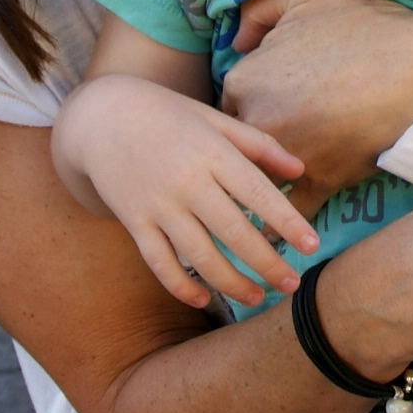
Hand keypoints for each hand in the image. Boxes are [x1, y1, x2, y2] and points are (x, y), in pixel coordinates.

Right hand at [53, 75, 322, 310]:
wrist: (100, 116)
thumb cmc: (166, 113)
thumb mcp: (212, 118)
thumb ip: (257, 144)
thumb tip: (300, 169)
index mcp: (212, 152)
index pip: (257, 193)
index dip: (287, 222)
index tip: (313, 246)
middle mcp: (186, 181)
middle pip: (233, 232)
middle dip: (266, 264)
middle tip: (292, 285)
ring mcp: (157, 204)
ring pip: (199, 255)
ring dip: (231, 282)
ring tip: (257, 297)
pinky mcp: (133, 221)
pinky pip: (158, 262)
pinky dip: (180, 285)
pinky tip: (203, 299)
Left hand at [220, 0, 412, 205]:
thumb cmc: (366, 27)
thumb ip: (260, 9)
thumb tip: (237, 41)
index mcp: (246, 78)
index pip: (227, 106)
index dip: (244, 110)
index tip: (262, 111)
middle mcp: (259, 120)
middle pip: (237, 146)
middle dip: (246, 150)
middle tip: (260, 150)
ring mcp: (290, 154)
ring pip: (258, 179)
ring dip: (257, 188)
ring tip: (253, 200)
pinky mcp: (321, 180)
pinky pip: (292, 211)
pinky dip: (284, 223)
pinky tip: (278, 234)